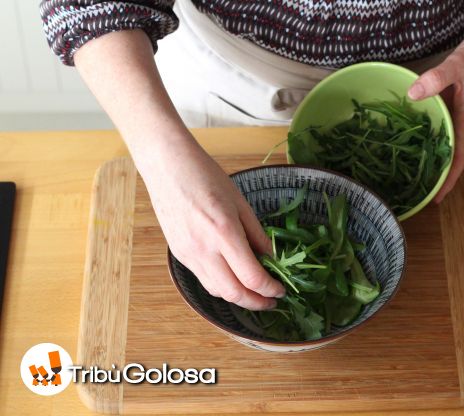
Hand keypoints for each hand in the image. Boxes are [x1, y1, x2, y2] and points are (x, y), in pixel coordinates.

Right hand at [140, 137, 284, 309]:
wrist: (167, 167)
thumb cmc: (206, 176)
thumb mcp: (240, 202)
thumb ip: (257, 234)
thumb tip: (271, 258)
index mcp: (224, 233)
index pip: (252, 277)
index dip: (270, 289)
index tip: (281, 290)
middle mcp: (204, 249)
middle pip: (233, 293)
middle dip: (256, 302)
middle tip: (272, 301)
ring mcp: (188, 255)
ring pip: (217, 291)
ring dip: (238, 298)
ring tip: (255, 293)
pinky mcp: (179, 254)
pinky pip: (204, 279)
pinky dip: (222, 285)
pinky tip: (233, 279)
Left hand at [407, 25, 463, 202]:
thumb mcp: (461, 62)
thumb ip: (438, 77)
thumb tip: (413, 94)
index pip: (459, 156)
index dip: (449, 179)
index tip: (437, 199)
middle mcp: (463, 117)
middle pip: (450, 153)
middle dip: (436, 174)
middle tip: (415, 191)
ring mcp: (459, 109)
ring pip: (444, 138)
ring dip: (431, 154)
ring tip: (409, 169)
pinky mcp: (455, 99)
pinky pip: (440, 122)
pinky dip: (428, 132)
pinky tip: (411, 132)